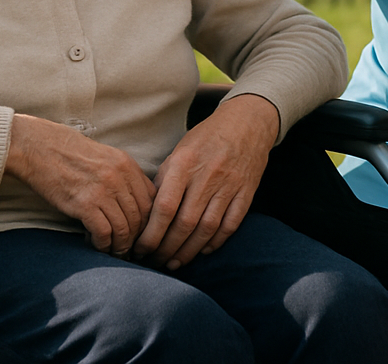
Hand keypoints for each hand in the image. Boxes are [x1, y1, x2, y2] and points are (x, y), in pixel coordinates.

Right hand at [5, 114, 155, 255]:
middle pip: (140, 217)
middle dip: (137, 238)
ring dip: (120, 246)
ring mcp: (102, 190)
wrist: (38, 147)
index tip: (142, 233)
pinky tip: (96, 245)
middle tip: (130, 249)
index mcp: (127, 165)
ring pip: (124, 228)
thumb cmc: (68, 153)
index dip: (149, 222)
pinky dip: (103, 244)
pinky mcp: (84, 204)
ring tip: (114, 252)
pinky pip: (104, 233)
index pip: (151, 200)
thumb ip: (123, 177)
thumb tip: (134, 205)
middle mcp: (119, 177)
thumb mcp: (104, 157)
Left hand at [132, 93, 277, 268]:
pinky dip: (216, 242)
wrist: (247, 123)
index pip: (164, 207)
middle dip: (167, 249)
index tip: (141, 248)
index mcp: (184, 163)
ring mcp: (229, 186)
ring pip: (207, 229)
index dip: (151, 233)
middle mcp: (206, 176)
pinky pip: (230, 225)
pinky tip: (203, 251)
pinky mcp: (246, 193)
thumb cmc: (206, 138)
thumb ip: (164, 179)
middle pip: (184, 223)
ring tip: (174, 263)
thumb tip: (147, 213)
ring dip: (188, 251)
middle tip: (155, 263)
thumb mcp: (179, 150)